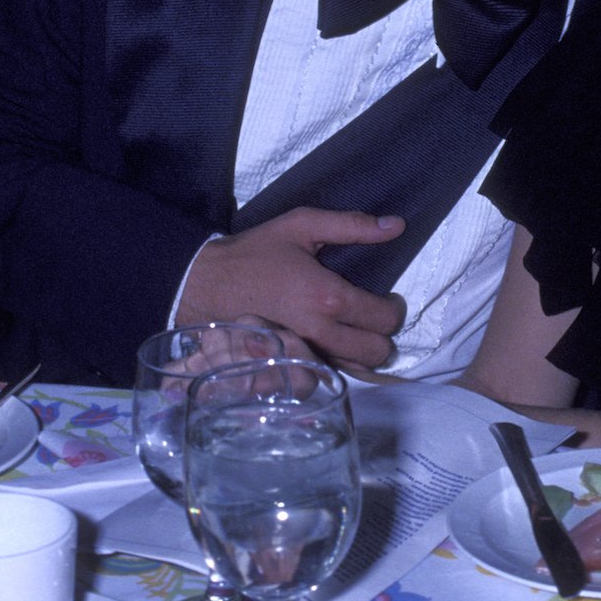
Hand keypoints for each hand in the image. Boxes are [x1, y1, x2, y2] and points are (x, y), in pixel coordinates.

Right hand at [177, 208, 407, 372]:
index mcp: (327, 298)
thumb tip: (396, 225)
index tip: (386, 298)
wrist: (204, 284)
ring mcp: (302, 354)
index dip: (394, 308)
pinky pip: (326, 376)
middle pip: (376, 353)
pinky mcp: (286, 366)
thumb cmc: (255, 252)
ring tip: (354, 330)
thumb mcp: (302, 225)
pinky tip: (334, 345)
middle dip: (382, 334)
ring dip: (362, 352)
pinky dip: (338, 365)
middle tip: (371, 315)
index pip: (385, 319)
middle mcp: (319, 333)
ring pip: (354, 371)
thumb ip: (352, 225)